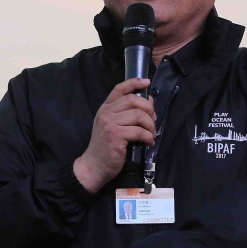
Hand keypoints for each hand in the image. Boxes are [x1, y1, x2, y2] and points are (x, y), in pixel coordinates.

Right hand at [73, 78, 154, 192]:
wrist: (94, 166)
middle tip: (152, 120)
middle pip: (133, 100)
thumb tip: (149, 103)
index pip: (119, 89)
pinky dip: (148, 137)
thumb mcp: (113, 126)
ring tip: (151, 134)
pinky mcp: (116, 135)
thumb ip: (127, 114)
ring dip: (150, 125)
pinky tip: (148, 142)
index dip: (134, 82)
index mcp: (105, 108)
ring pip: (138, 115)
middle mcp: (106, 112)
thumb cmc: (105, 147)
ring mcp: (110, 123)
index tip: (147, 82)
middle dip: (148, 109)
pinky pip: (139, 131)